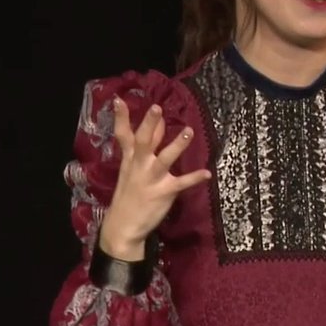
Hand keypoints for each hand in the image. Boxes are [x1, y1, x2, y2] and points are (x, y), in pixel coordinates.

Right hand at [99, 98, 211, 259]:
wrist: (123, 226)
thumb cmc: (128, 195)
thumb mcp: (130, 170)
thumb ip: (142, 148)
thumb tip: (156, 124)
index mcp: (130, 160)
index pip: (125, 135)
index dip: (122, 117)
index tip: (119, 99)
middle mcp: (140, 166)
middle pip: (144, 141)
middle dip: (150, 125)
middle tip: (157, 108)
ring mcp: (152, 179)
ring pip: (165, 158)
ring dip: (177, 145)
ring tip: (188, 131)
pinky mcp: (164, 192)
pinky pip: (181, 183)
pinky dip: (194, 178)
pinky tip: (206, 173)